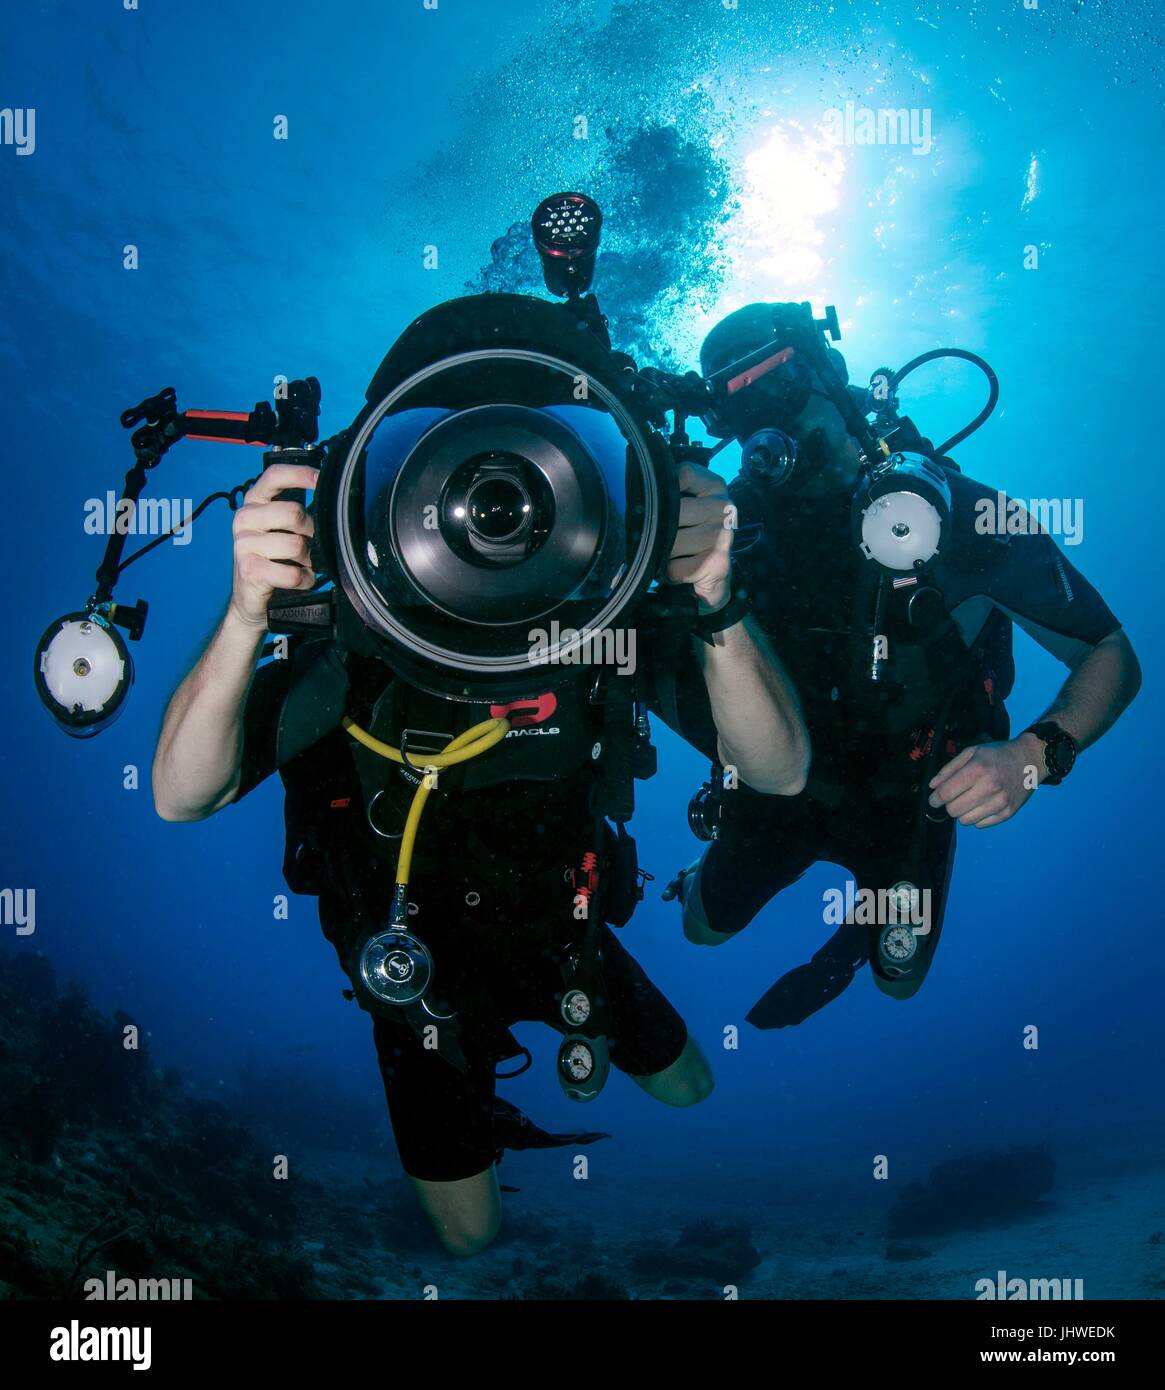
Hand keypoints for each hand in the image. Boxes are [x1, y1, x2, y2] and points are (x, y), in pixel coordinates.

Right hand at [229, 463, 318, 628]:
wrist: (250, 598)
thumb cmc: (273, 559)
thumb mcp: (282, 529)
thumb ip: (296, 512)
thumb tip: (331, 500)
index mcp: (254, 502)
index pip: (274, 476)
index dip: (301, 474)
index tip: (321, 480)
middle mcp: (245, 518)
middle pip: (293, 513)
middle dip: (311, 531)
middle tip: (309, 544)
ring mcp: (243, 544)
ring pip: (296, 545)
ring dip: (308, 559)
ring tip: (302, 564)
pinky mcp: (249, 570)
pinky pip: (293, 573)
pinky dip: (304, 579)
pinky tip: (298, 580)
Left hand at [666, 462, 733, 612]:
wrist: (713, 576)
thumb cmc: (690, 536)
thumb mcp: (682, 508)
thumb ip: (666, 495)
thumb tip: (631, 496)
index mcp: (714, 486)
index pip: (685, 474)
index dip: (663, 487)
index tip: (654, 500)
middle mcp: (723, 507)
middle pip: (675, 511)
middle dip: (658, 529)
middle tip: (658, 537)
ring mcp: (723, 535)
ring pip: (673, 543)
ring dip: (662, 553)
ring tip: (670, 554)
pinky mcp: (719, 563)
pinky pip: (675, 568)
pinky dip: (668, 573)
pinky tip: (678, 569)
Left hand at [928, 736, 1041, 827]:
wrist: (1030, 760)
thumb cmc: (997, 755)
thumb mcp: (971, 752)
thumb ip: (949, 769)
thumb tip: (933, 786)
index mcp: (977, 770)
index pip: (946, 794)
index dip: (935, 799)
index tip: (934, 800)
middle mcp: (989, 788)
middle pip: (953, 810)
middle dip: (949, 805)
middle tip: (955, 796)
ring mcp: (1000, 802)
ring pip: (966, 821)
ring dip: (963, 812)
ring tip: (970, 799)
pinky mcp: (1008, 813)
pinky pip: (981, 825)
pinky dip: (977, 817)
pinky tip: (983, 804)